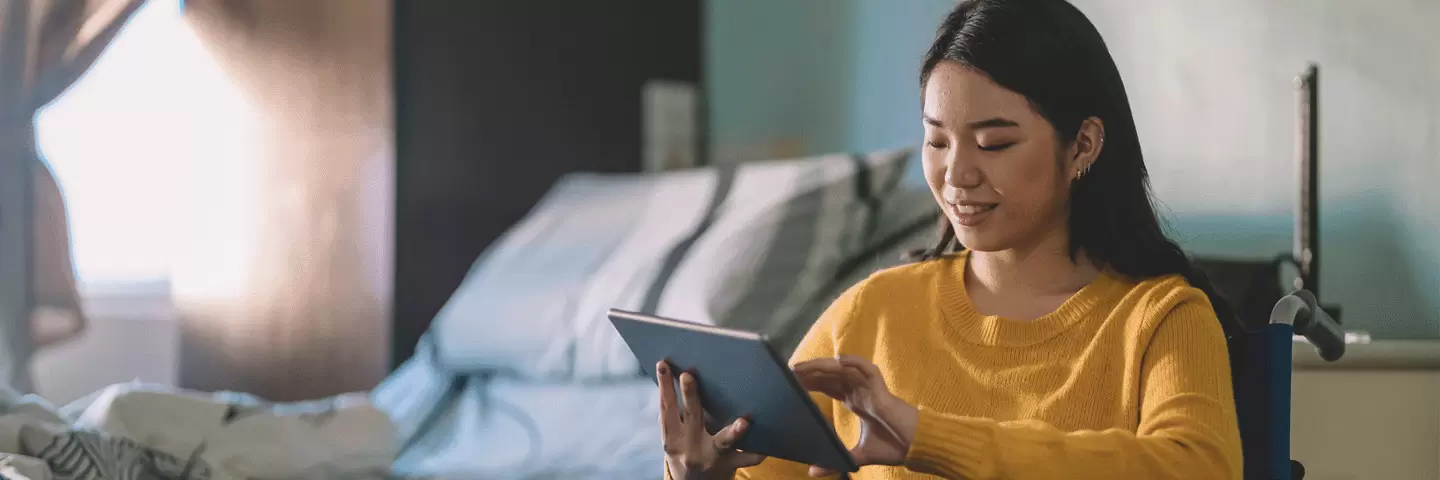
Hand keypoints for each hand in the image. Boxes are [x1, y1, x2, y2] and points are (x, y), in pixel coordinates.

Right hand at [657, 361, 766, 479]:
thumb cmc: (686, 452)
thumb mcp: (674, 438)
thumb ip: (675, 416)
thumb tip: (678, 377)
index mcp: (672, 439)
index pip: (666, 409)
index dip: (664, 387)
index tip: (663, 365)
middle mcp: (690, 448)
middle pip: (691, 418)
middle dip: (690, 396)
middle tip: (689, 375)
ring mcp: (711, 457)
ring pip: (722, 442)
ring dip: (734, 432)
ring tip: (744, 421)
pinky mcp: (729, 466)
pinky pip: (745, 458)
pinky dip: (756, 453)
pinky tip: (767, 446)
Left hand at [793, 355, 919, 476]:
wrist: (914, 446)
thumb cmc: (891, 447)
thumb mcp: (856, 456)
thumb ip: (835, 461)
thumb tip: (812, 471)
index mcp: (855, 401)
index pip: (828, 386)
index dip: (810, 382)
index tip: (791, 381)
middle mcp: (860, 391)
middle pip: (831, 375)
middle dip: (810, 372)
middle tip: (788, 371)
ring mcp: (869, 387)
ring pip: (843, 369)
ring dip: (823, 366)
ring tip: (802, 366)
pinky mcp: (880, 388)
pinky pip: (867, 370)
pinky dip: (855, 363)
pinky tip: (839, 360)